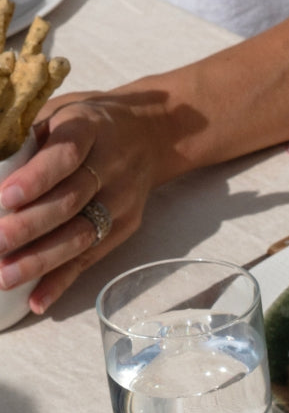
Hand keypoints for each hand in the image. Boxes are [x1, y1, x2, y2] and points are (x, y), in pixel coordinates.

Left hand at [0, 95, 161, 313]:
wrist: (150, 135)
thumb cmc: (88, 122)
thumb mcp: (58, 111)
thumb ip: (26, 137)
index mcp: (90, 130)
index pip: (65, 157)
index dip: (35, 179)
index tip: (4, 198)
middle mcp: (111, 171)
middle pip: (70, 204)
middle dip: (29, 228)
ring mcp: (121, 205)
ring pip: (80, 237)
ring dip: (41, 260)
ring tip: (4, 277)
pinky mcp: (122, 230)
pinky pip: (90, 259)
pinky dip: (62, 281)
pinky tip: (38, 301)